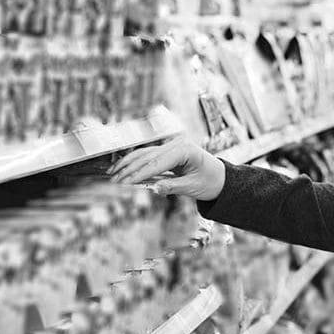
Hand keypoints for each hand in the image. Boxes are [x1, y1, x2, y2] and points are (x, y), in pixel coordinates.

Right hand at [108, 137, 226, 200]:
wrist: (221, 178)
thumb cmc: (210, 182)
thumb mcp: (193, 187)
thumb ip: (173, 187)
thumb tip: (154, 189)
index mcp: (185, 149)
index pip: (157, 162)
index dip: (139, 173)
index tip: (125, 183)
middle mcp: (177, 144)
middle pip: (147, 156)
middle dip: (129, 169)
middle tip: (113, 181)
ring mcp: (172, 145)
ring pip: (144, 153)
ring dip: (127, 164)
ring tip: (112, 174)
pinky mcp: (168, 151)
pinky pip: (148, 156)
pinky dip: (134, 163)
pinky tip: (122, 169)